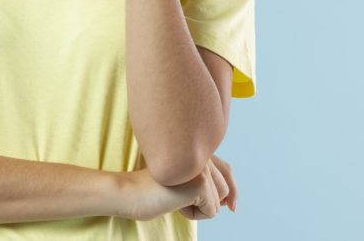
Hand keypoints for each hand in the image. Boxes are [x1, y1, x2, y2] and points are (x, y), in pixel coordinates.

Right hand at [120, 156, 236, 221]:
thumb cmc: (153, 190)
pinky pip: (211, 211)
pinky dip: (194, 214)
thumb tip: (230, 201)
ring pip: (219, 201)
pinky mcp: (200, 182)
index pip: (227, 170)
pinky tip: (175, 203)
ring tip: (176, 198)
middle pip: (227, 188)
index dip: (232, 191)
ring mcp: (201, 166)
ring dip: (199, 208)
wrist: (130, 192)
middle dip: (208, 202)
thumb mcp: (181, 181)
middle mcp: (201, 153)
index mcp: (197, 149)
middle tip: (179, 197)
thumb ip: (204, 181)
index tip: (232, 207)